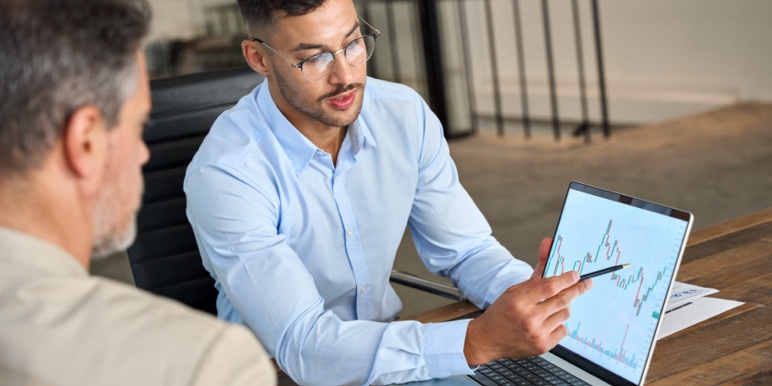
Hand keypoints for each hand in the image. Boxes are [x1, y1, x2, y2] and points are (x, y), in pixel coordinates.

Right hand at [463, 238, 592, 365]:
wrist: (488, 339)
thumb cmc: (500, 313)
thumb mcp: (514, 291)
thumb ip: (535, 275)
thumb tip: (547, 249)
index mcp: (519, 301)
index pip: (550, 287)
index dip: (566, 279)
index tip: (575, 275)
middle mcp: (529, 318)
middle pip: (562, 300)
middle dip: (577, 289)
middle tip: (586, 284)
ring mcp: (537, 334)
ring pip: (565, 314)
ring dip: (564, 306)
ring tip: (554, 305)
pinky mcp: (542, 346)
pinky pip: (563, 330)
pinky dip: (559, 323)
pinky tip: (549, 322)